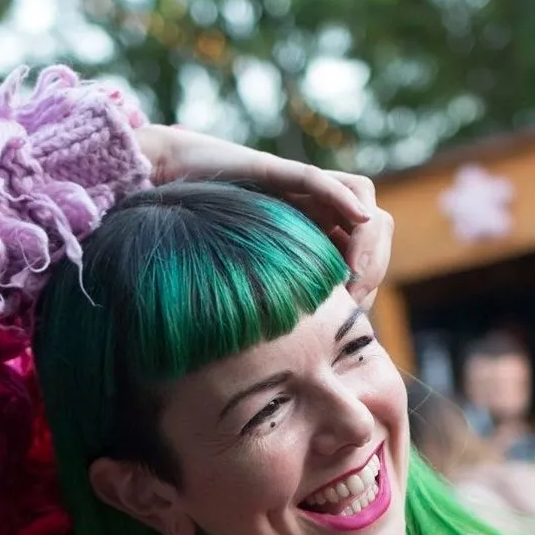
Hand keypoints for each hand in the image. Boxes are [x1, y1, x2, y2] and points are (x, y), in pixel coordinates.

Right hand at [136, 126, 393, 308]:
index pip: (367, 254)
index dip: (368, 283)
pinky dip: (344, 198)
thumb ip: (277, 308)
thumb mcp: (250, 285)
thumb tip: (302, 361)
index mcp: (314, 238)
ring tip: (352, 272)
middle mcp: (313, 212)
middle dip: (374, 266)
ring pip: (363, 201)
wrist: (158, 193)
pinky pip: (319, 181)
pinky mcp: (274, 173)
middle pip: (376, 229)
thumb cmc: (200, 245)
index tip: (351, 316)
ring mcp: (297, 191)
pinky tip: (360, 220)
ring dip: (368, 239)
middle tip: (353, 299)